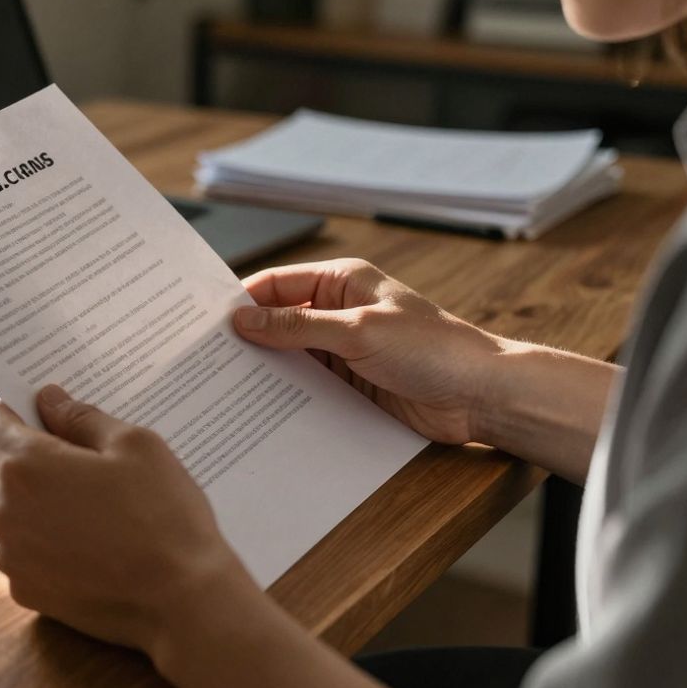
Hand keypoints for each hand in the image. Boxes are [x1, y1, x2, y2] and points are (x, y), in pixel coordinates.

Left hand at [0, 384, 251, 651]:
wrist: (181, 602)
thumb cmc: (163, 516)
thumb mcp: (135, 446)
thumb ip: (81, 418)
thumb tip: (49, 400)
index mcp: (25, 465)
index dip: (15, 413)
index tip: (44, 418)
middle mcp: (3, 511)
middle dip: (31, 461)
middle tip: (84, 468)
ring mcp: (11, 557)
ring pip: (12, 513)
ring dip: (38, 505)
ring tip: (93, 513)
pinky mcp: (25, 592)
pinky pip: (25, 552)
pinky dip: (46, 545)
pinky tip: (91, 549)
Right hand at [233, 259, 502, 444]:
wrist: (481, 396)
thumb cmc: (433, 350)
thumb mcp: (358, 332)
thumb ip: (298, 327)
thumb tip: (244, 320)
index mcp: (343, 281)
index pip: (278, 284)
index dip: (242, 300)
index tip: (206, 321)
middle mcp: (340, 311)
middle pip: (279, 321)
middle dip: (248, 338)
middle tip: (207, 358)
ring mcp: (344, 349)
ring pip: (290, 355)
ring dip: (266, 368)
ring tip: (225, 385)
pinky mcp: (350, 382)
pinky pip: (307, 384)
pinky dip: (286, 392)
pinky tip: (261, 406)